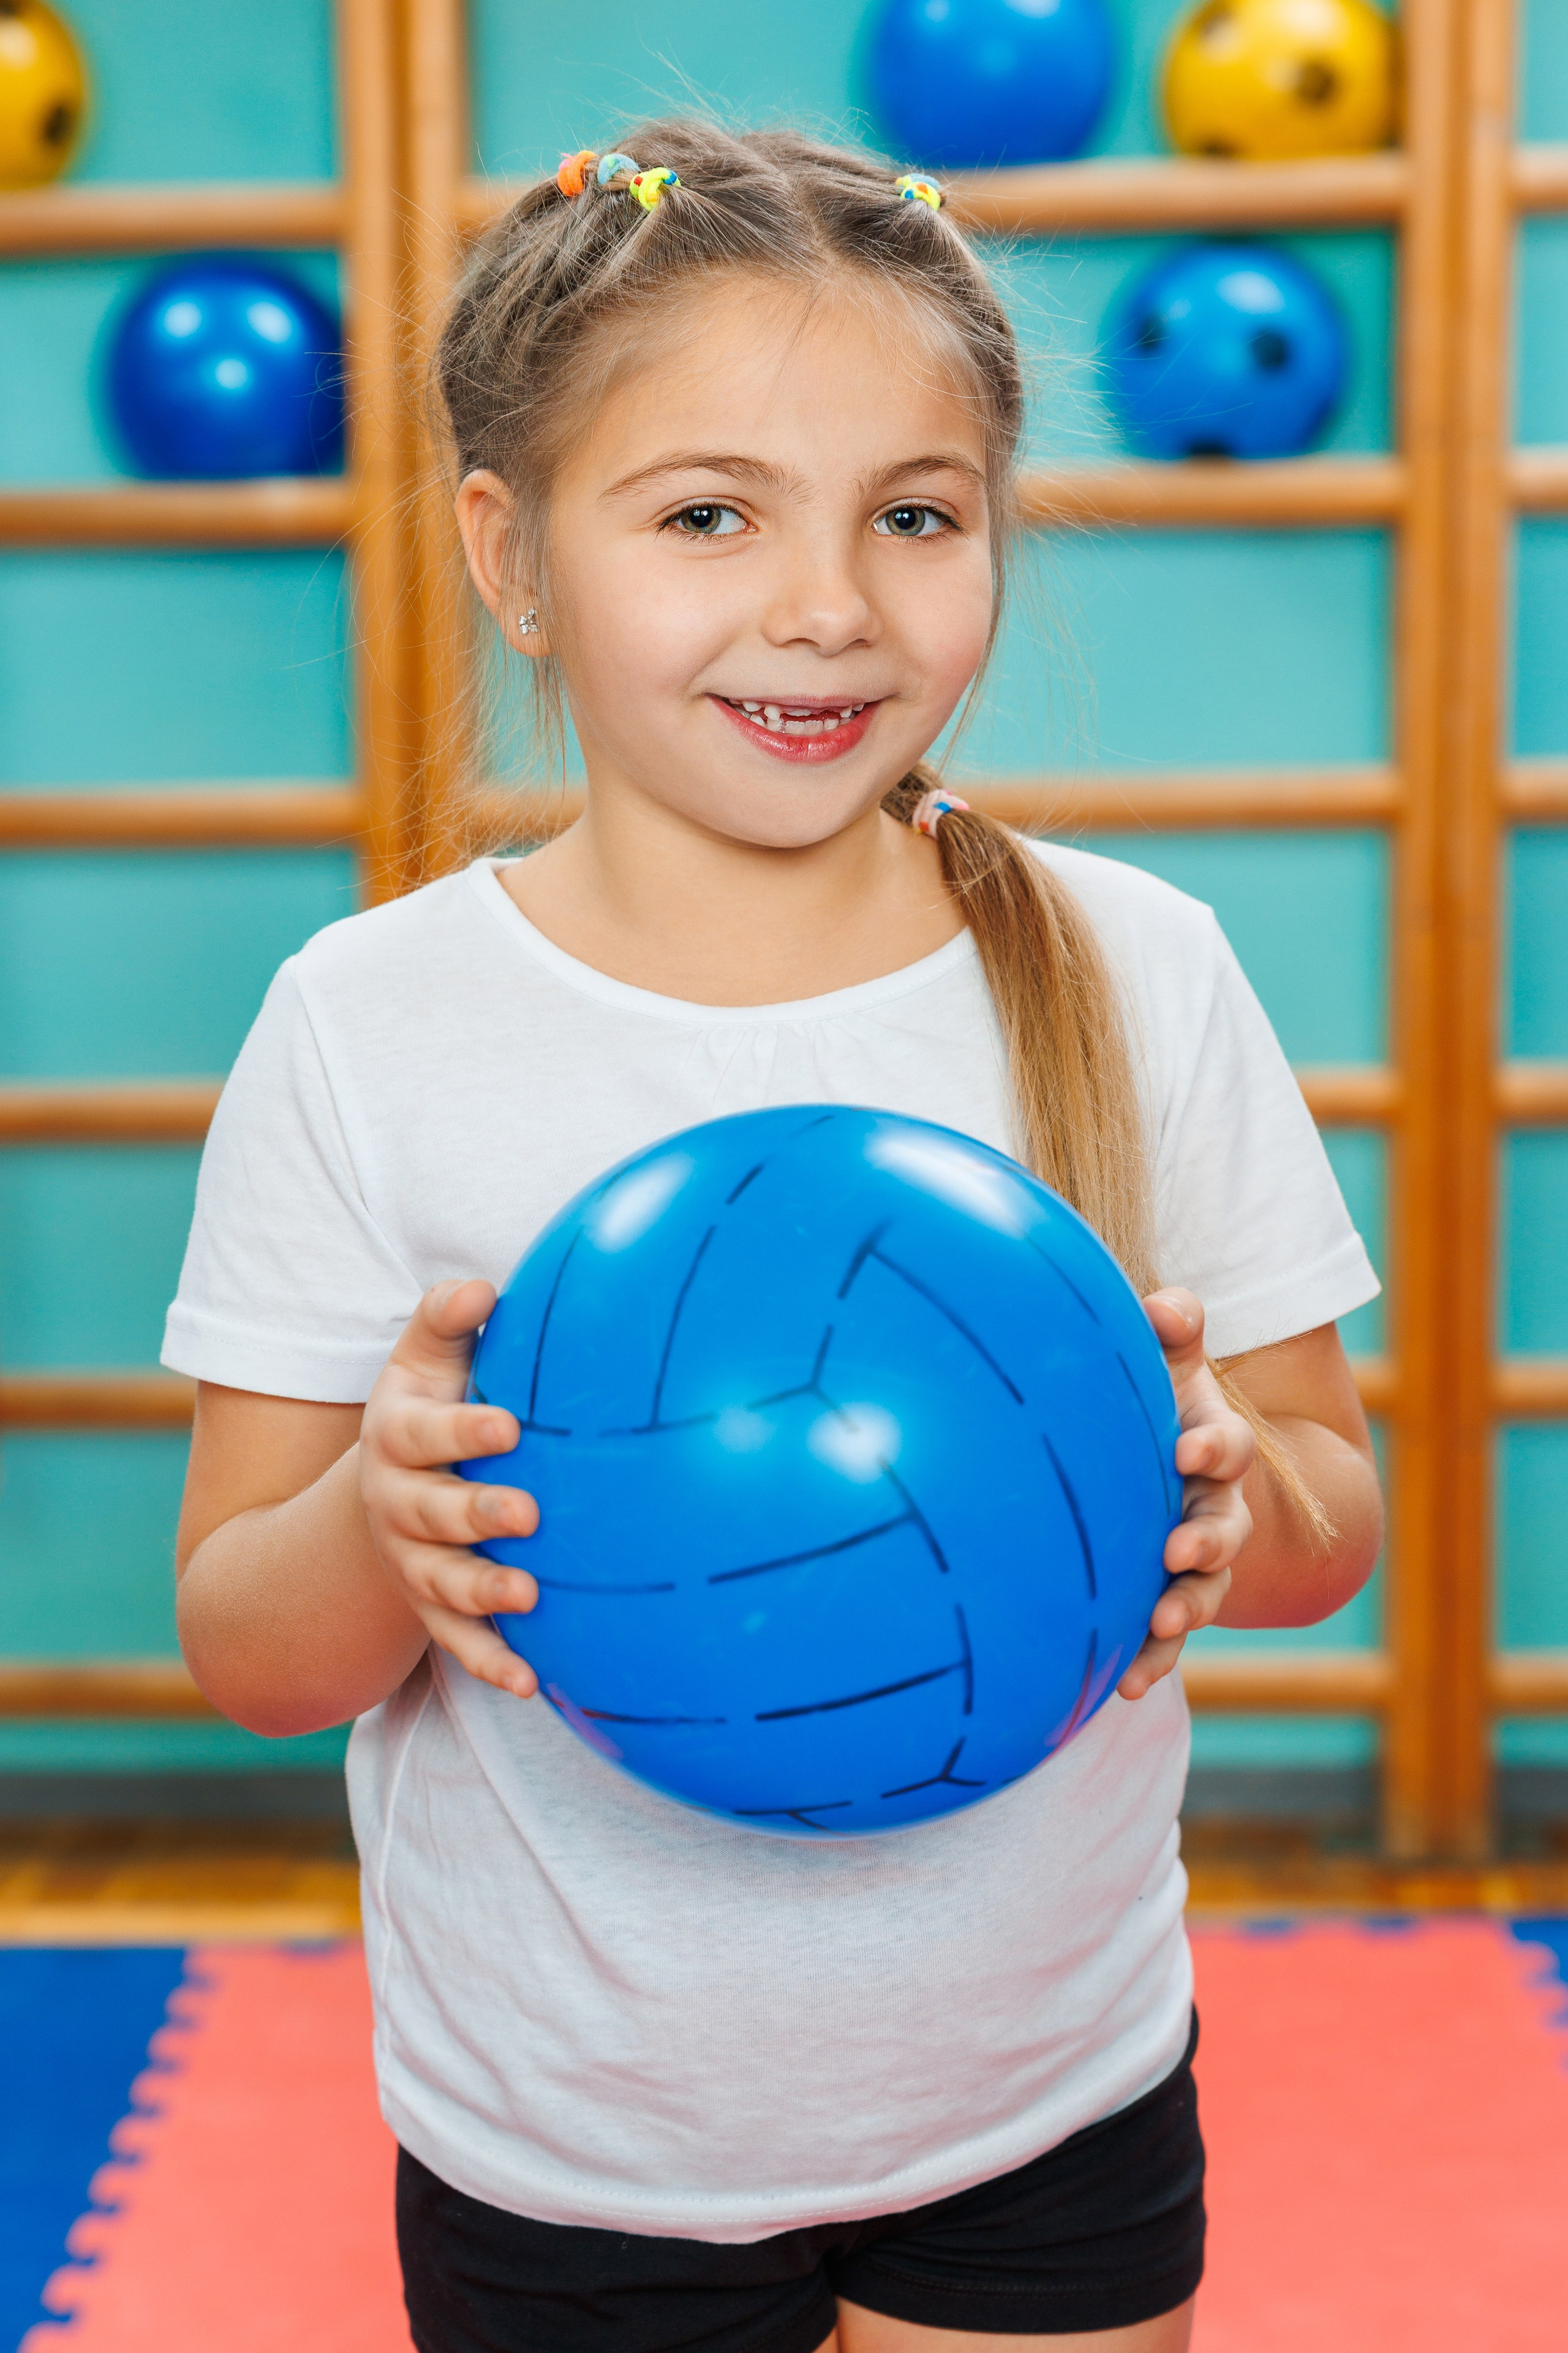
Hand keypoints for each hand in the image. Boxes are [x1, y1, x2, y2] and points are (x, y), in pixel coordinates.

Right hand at [358, 1279, 539, 1697]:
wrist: (389, 1487)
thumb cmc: (428, 1409)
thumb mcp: (422, 1360)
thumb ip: (447, 1319)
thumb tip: (482, 1286)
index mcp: (395, 1438)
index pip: (424, 1434)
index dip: (463, 1430)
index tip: (511, 1426)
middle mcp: (396, 1504)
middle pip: (431, 1513)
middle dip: (476, 1513)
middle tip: (528, 1512)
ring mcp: (412, 1562)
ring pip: (442, 1582)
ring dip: (483, 1591)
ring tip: (527, 1594)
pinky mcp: (434, 1608)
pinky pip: (458, 1641)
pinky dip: (490, 1662)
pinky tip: (530, 1683)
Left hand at [1117, 1288, 1254, 1701]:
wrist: (1159, 1464)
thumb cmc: (1154, 1403)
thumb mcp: (1165, 1364)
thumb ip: (1171, 1329)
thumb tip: (1166, 1305)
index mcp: (1210, 1448)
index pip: (1223, 1445)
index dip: (1213, 1447)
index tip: (1187, 1449)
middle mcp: (1213, 1509)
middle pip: (1225, 1527)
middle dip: (1207, 1540)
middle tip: (1180, 1549)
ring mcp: (1192, 1561)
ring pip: (1202, 1590)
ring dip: (1185, 1607)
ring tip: (1161, 1622)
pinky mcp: (1164, 1599)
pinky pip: (1163, 1637)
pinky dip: (1150, 1660)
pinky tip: (1122, 1687)